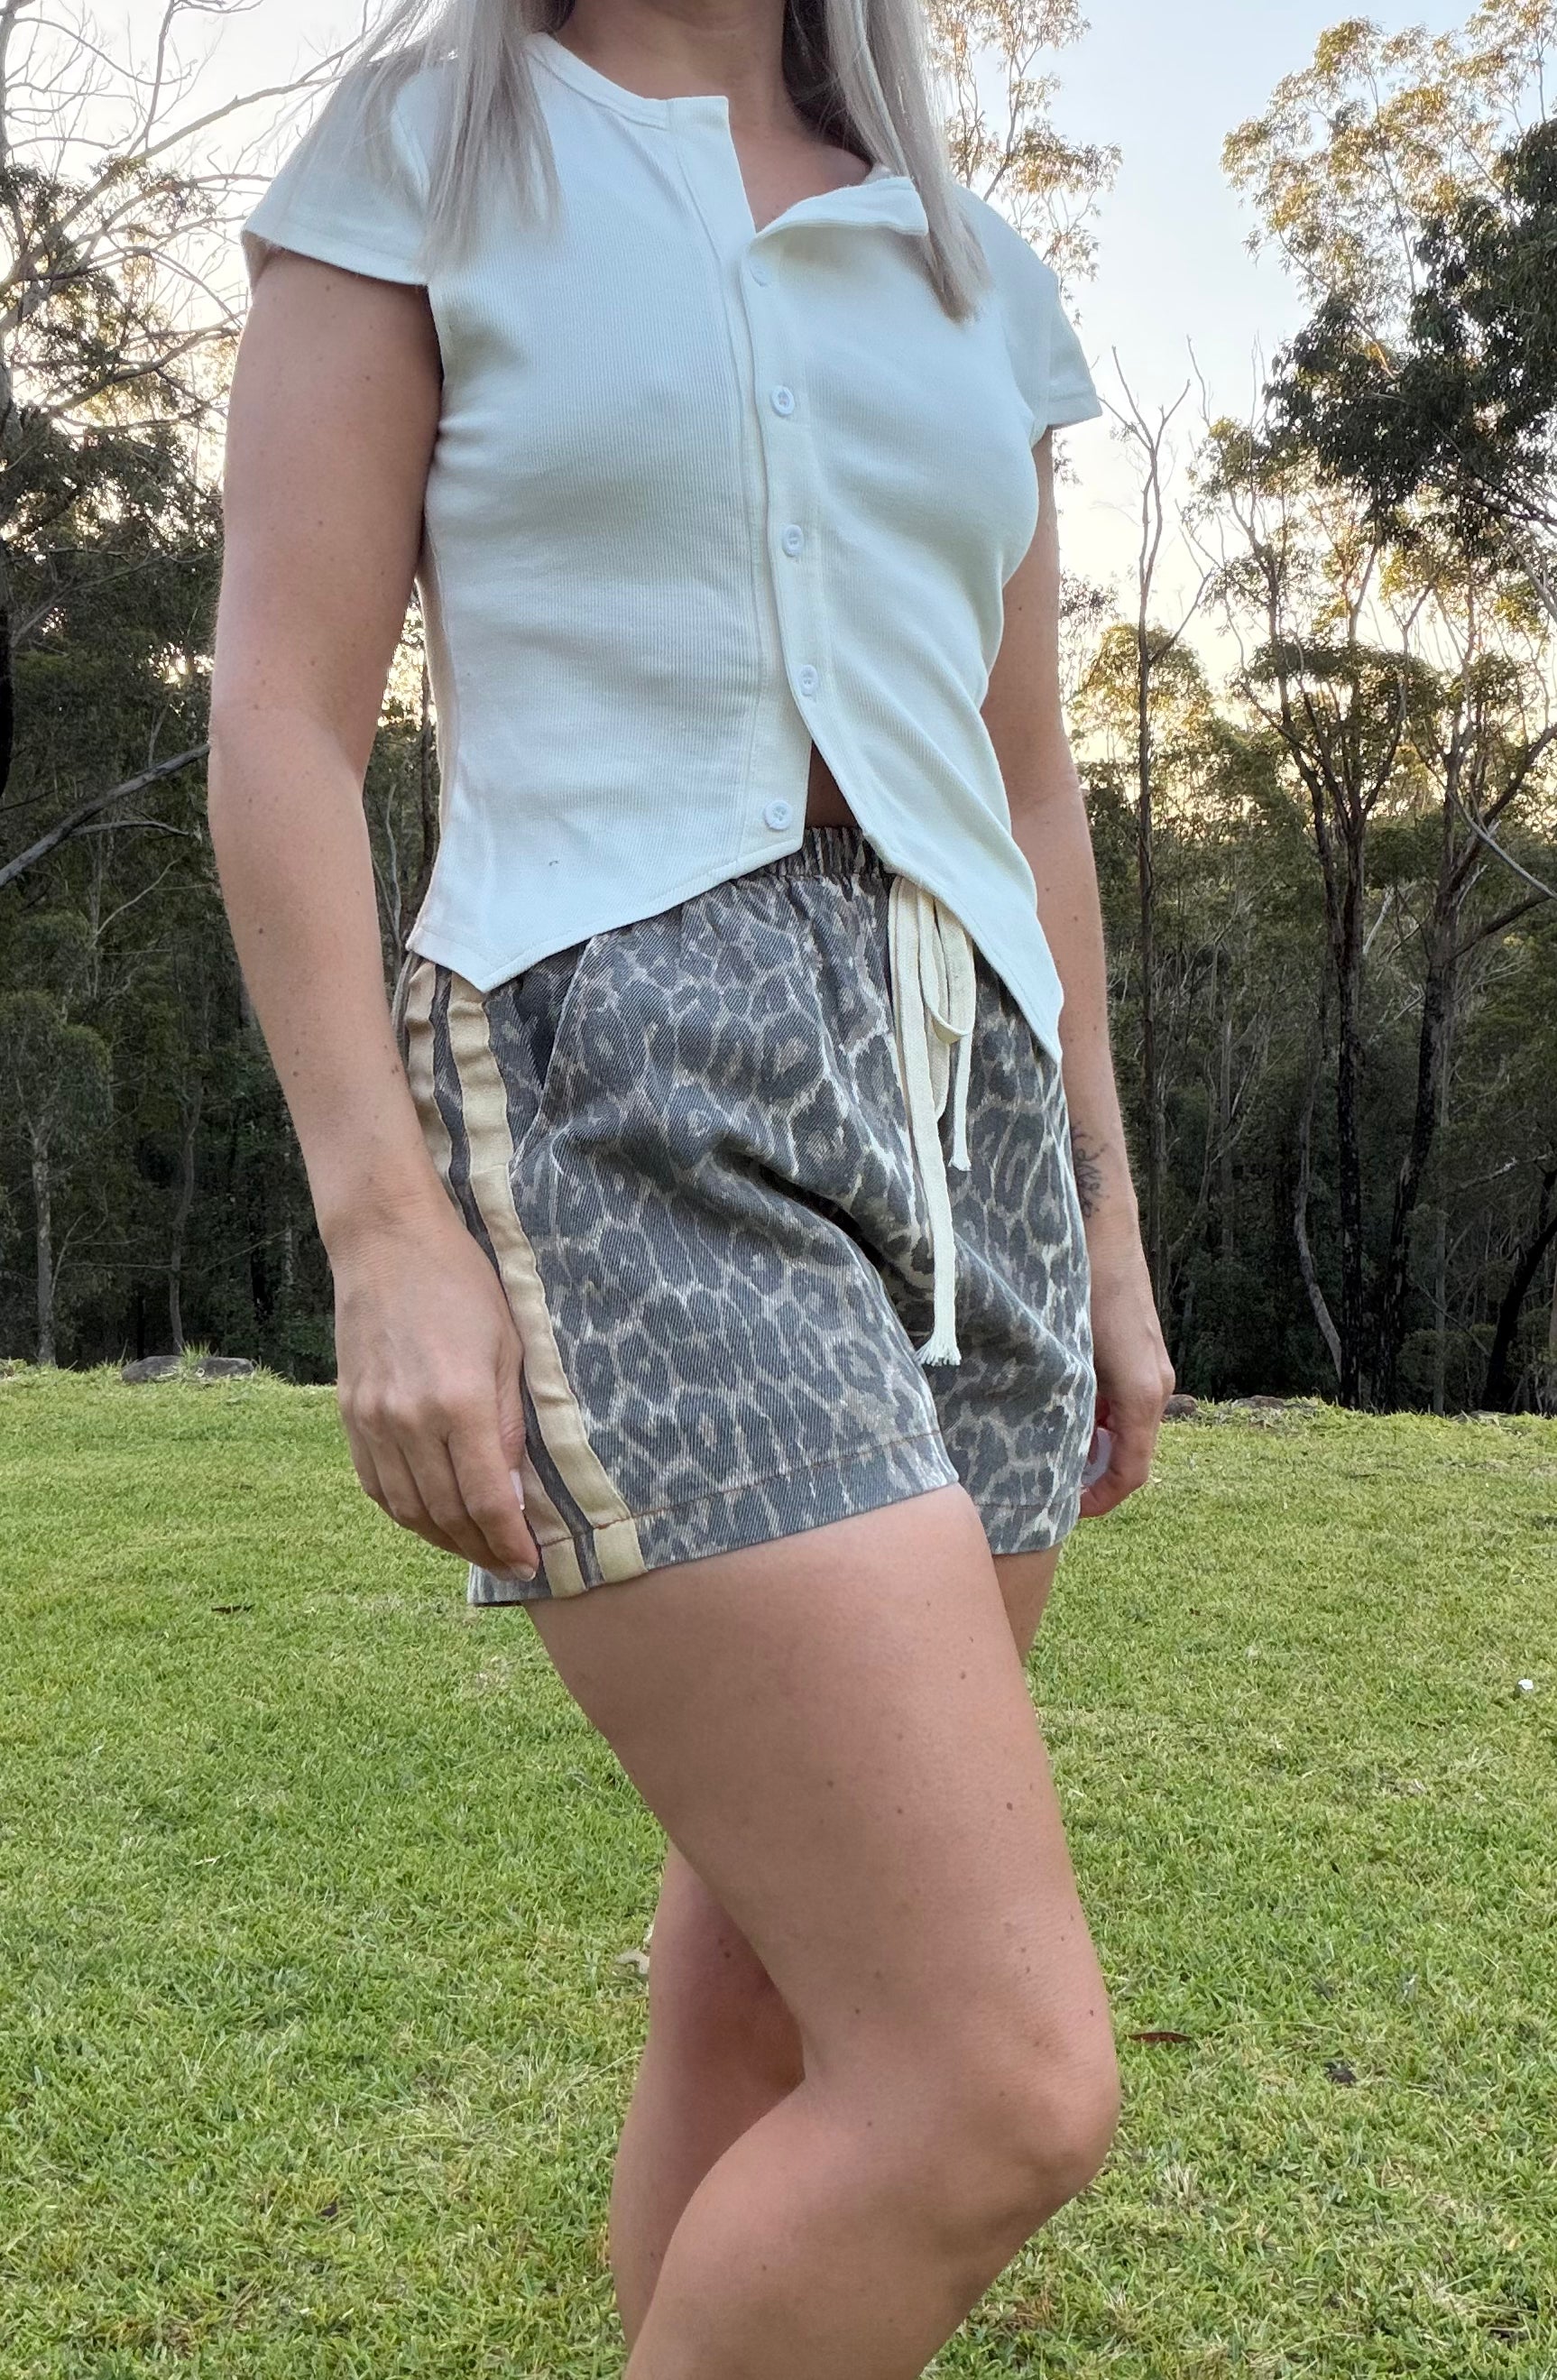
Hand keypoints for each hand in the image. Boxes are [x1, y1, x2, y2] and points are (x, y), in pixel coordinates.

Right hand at [331, 1198, 541, 1578]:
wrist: (387, 1243)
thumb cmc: (462, 1285)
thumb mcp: (509, 1348)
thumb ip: (511, 1424)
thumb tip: (515, 1492)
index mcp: (460, 1403)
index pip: (488, 1501)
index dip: (510, 1542)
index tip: (531, 1562)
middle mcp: (410, 1421)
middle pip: (448, 1514)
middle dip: (482, 1549)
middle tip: (510, 1564)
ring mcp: (372, 1421)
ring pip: (408, 1509)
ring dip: (444, 1539)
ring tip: (475, 1548)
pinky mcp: (349, 1414)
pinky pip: (376, 1486)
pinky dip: (405, 1514)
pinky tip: (431, 1519)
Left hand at [1078, 1226, 1174, 1520]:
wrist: (1101, 1232)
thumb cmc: (1081, 1290)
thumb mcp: (1068, 1357)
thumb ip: (1067, 1407)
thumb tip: (1047, 1451)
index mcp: (1142, 1395)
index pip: (1132, 1471)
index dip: (1102, 1500)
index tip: (1069, 1510)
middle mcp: (1157, 1386)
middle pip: (1132, 1453)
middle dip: (1094, 1476)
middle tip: (1053, 1486)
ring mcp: (1153, 1368)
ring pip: (1128, 1426)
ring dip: (1095, 1445)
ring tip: (1052, 1452)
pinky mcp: (1143, 1352)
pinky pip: (1126, 1401)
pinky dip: (1100, 1418)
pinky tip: (1065, 1411)